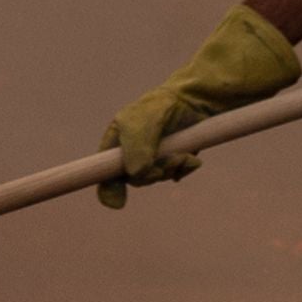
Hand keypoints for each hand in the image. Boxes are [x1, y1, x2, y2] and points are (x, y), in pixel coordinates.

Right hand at [95, 5, 301, 208]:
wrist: (198, 99)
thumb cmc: (165, 106)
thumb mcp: (145, 124)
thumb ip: (138, 150)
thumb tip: (138, 175)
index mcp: (116, 140)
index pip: (102, 171)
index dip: (107, 187)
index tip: (116, 203)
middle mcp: (131, 150)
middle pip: (134, 178)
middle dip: (153, 173)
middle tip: (170, 161)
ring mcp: (153, 155)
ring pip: (156, 177)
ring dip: (172, 169)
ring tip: (185, 155)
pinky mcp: (173, 157)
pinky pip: (175, 174)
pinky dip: (184, 169)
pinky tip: (192, 158)